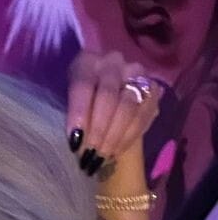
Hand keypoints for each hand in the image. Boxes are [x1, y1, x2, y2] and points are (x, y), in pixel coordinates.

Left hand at [65, 50, 163, 176]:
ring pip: (129, 106)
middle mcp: (113, 62)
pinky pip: (144, 114)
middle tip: (90, 154)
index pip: (83, 85)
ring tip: (102, 157)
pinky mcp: (153, 88)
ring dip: (115, 136)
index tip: (74, 141)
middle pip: (108, 96)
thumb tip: (75, 141)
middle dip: (98, 130)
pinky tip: (116, 151)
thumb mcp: (66, 106)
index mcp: (86, 62)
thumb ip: (71, 117)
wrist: (104, 101)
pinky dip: (129, 136)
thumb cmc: (79, 105)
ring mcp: (136, 73)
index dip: (79, 114)